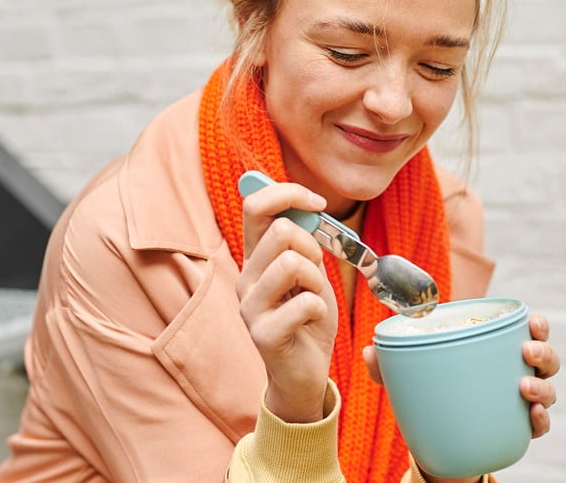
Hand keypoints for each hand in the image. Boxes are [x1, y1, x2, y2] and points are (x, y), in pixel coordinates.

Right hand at [239, 182, 338, 422]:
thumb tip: (306, 204)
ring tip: (313, 299)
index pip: (255, 205)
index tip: (318, 202)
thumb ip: (303, 241)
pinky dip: (320, 309)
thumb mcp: (310, 271)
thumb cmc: (307, 317)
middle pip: (280, 230)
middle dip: (312, 247)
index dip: (288, 193)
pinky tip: (311, 322)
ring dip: (317, 280)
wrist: (304, 372)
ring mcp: (250, 307)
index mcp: (255, 258)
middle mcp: (245, 278)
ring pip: (292, 263)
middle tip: (314, 274)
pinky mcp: (263, 335)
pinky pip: (305, 303)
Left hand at [363, 313, 560, 438]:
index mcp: (497, 350)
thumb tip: (368, 351)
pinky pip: (540, 425)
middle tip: (526, 352)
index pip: (526, 332)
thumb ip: (389, 364)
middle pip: (545, 358)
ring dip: (542, 387)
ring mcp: (522, 402)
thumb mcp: (411, 376)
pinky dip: (541, 421)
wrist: (440, 437)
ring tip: (524, 388)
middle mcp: (517, 372)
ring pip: (548, 390)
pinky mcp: (520, 429)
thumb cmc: (434, 389)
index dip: (537, 325)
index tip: (533, 321)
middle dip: (542, 352)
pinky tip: (532, 417)